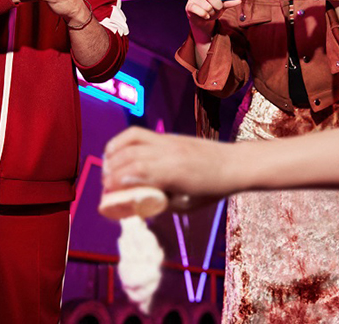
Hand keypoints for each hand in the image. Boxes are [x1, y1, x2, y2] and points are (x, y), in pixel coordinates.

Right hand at [102, 127, 230, 197]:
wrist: (233, 164)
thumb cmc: (211, 190)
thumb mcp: (185, 205)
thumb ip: (159, 202)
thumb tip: (134, 203)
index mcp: (174, 173)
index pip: (136, 173)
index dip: (116, 183)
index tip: (107, 195)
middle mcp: (167, 153)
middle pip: (128, 158)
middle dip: (110, 173)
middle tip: (106, 188)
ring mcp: (166, 141)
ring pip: (129, 141)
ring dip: (112, 155)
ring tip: (107, 170)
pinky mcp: (167, 136)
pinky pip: (137, 134)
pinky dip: (121, 141)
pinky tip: (115, 153)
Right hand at [185, 0, 240, 38]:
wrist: (203, 20)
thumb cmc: (214, 8)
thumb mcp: (223, 4)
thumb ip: (229, 1)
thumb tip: (238, 0)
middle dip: (217, 3)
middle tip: (219, 7)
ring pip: (206, 5)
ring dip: (212, 12)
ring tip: (212, 12)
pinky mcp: (189, 5)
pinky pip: (198, 10)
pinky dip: (205, 15)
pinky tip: (206, 15)